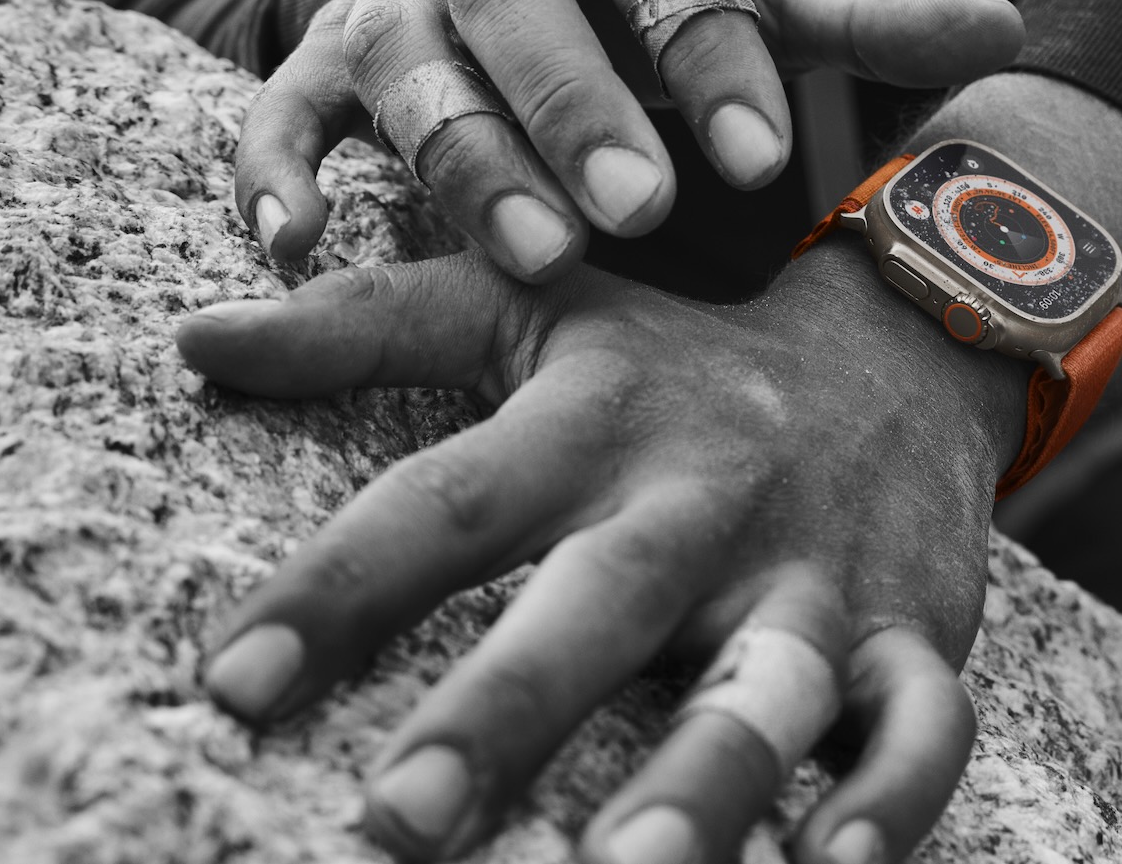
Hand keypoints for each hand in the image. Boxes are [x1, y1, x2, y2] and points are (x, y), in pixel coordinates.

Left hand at [178, 240, 1029, 862]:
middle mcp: (702, 503)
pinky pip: (926, 726)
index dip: (337, 588)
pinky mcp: (917, 634)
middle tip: (396, 819)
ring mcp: (815, 575)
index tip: (226, 681)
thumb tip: (195, 336)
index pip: (449, 499)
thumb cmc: (687, 364)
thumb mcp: (541, 310)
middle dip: (505, 707)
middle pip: (601, 598)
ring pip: (767, 683)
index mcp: (598, 423)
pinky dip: (891, 799)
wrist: (907, 350)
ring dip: (702, 780)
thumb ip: (371, 324)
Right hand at [236, 0, 1024, 280]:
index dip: (712, 54)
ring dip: (467, 161)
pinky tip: (296, 244)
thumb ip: (867, 20)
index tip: (760, 158)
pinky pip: (288, 106)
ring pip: (412, 65)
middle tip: (641, 211)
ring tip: (539, 257)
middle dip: (574, 105)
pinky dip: (281, 170)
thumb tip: (1007, 31)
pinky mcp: (330, 54)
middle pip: (517, 0)